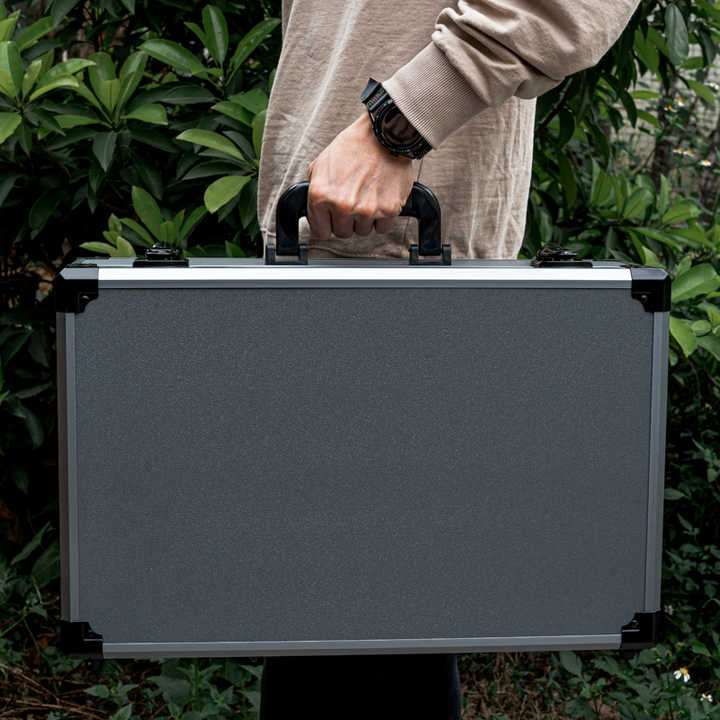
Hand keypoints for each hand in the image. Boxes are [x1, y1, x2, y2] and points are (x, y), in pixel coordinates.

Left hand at [306, 112, 413, 240]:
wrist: (383, 136)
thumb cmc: (353, 146)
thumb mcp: (321, 164)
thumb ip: (316, 190)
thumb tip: (314, 211)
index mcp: (321, 196)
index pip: (320, 232)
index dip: (326, 224)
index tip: (331, 219)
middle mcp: (342, 206)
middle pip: (342, 233)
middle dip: (346, 220)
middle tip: (353, 199)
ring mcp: (366, 210)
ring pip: (362, 231)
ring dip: (364, 218)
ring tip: (367, 195)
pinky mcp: (388, 211)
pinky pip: (381, 228)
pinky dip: (381, 217)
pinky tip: (379, 198)